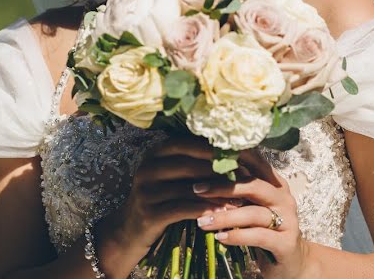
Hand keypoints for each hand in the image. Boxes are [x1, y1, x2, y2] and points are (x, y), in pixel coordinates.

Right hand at [100, 134, 239, 256]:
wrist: (130, 230)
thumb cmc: (161, 199)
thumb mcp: (172, 177)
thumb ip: (194, 165)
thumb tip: (234, 157)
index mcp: (155, 153)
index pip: (187, 143)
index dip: (213, 149)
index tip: (238, 155)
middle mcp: (147, 167)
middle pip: (189, 164)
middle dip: (219, 171)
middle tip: (244, 178)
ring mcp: (145, 190)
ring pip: (188, 188)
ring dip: (216, 193)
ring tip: (239, 198)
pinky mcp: (148, 212)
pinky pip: (182, 208)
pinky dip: (204, 210)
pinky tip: (221, 213)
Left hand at [191, 148, 312, 278]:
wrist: (290, 261)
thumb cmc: (265, 230)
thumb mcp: (252, 207)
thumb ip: (238, 193)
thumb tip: (205, 177)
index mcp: (276, 185)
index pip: (257, 164)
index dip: (234, 159)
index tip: (205, 159)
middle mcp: (285, 199)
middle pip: (254, 186)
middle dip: (223, 187)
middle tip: (197, 190)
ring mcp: (289, 220)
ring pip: (253, 213)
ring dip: (224, 217)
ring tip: (202, 222)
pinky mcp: (286, 243)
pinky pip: (258, 236)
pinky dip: (237, 236)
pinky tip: (220, 238)